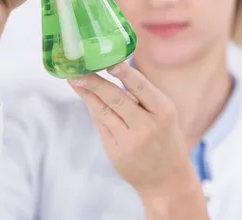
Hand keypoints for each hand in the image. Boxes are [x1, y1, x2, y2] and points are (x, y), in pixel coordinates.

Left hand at [68, 62, 206, 215]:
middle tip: (79, 69)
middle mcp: (147, 126)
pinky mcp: (116, 152)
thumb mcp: (163, 113)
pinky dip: (92, 107)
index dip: (124, 73)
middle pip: (116, 99)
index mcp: (163, 110)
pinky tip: (84, 95)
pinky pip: (100, 124)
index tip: (109, 62)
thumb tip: (110, 69)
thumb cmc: (164, 136)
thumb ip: (141, 95)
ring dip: (87, 93)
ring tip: (74, 79)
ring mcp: (130, 141)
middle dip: (95, 82)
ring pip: (103, 111)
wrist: (166, 178)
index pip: (141, 87)